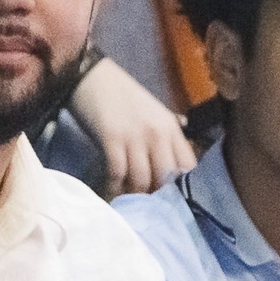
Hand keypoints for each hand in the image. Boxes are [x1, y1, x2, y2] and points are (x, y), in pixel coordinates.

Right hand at [68, 59, 195, 196]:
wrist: (91, 77)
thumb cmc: (123, 96)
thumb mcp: (154, 112)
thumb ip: (167, 135)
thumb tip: (179, 160)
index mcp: (171, 127)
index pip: (188, 165)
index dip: (180, 184)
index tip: (170, 195)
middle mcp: (157, 133)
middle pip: (166, 177)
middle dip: (157, 194)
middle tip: (146, 203)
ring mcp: (135, 136)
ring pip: (143, 179)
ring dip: (134, 195)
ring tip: (127, 200)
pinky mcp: (112, 139)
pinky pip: (117, 174)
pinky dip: (114, 187)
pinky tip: (110, 192)